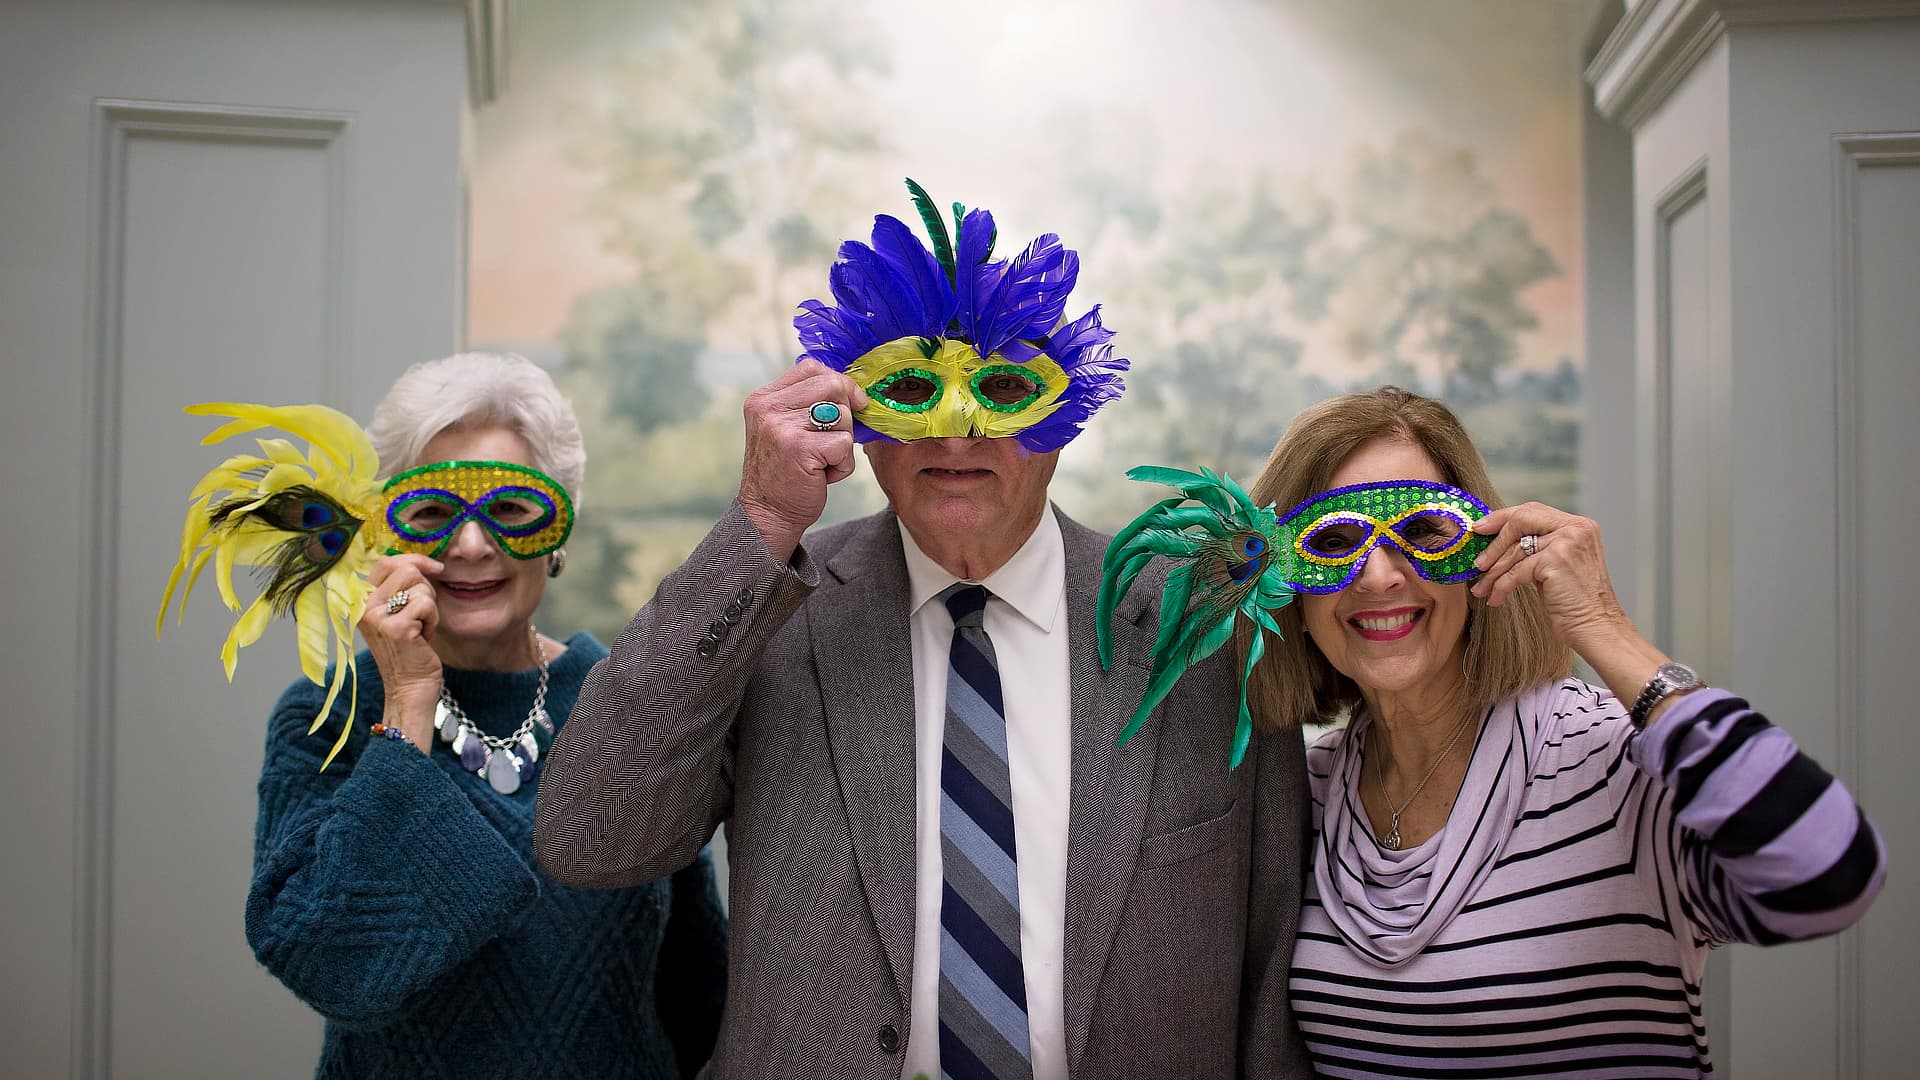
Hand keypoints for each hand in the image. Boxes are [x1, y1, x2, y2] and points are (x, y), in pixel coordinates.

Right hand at [359, 554, 444, 749]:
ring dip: (430, 606)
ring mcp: (377, 616)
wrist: (410, 687)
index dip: (414, 560)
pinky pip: (426, 603)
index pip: (386, 563)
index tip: (435, 568)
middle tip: (421, 614)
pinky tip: (423, 637)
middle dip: (425, 588)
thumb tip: (422, 562)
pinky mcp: (396, 627)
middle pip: (406, 569)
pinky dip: (433, 619)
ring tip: (420, 627)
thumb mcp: (398, 612)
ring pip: (418, 584)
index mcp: (361, 600)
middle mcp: (363, 606)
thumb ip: (400, 587)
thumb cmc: (410, 648)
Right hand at [736, 360, 867, 562]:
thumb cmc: (785, 472)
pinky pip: (845, 444)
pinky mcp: (799, 448)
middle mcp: (768, 408)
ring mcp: (781, 427)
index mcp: (764, 398)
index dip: (838, 384)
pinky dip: (842, 465)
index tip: (846, 405)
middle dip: (845, 414)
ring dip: (843, 443)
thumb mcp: (785, 427)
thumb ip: (807, 403)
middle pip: (832, 384)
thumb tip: (853, 387)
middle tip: (831, 440)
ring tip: (820, 461)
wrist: (768, 514)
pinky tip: (822, 475)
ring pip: (843, 415)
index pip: (812, 368)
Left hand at [1471, 504, 1676, 717]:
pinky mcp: (1557, 561)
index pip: (1532, 510)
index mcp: (1579, 525)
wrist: (1597, 628)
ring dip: (1493, 572)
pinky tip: (1496, 599)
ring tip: (1481, 587)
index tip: (1480, 529)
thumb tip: (1496, 542)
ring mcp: (1568, 542)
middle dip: (1494, 542)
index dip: (1502, 518)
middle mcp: (1576, 528)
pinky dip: (1501, 586)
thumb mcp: (1556, 565)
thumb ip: (1537, 547)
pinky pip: (1516, 571)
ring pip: (1515, 550)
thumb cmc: (1574, 602)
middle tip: (1477, 562)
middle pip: (1520, 521)